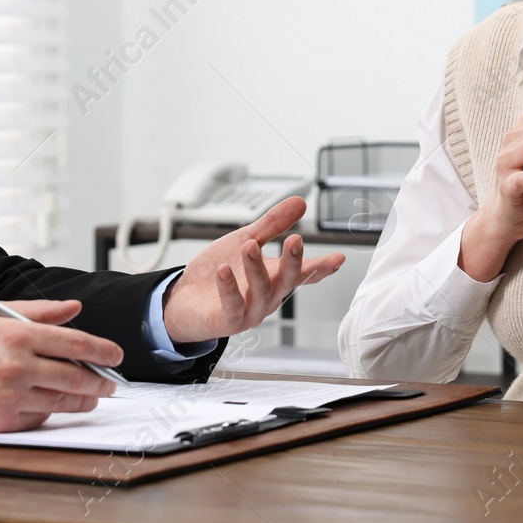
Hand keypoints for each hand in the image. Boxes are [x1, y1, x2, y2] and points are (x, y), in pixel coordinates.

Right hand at [0, 299, 121, 431]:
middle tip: (110, 381)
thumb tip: (73, 308)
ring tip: (91, 395)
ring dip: (84, 399)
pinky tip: (54, 402)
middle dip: (100, 380)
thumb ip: (39, 310)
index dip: (103, 351)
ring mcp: (11, 396)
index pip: (75, 343)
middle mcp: (17, 366)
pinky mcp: (3, 420)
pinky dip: (51, 409)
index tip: (115, 355)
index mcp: (17, 335)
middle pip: (76, 375)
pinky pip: (40, 416)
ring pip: (63, 399)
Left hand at [162, 196, 345, 343]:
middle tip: (296, 240)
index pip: (303, 273)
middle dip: (293, 262)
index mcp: (275, 278)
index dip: (321, 267)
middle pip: (287, 282)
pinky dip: (229, 288)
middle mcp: (267, 298)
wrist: (184, 298)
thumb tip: (300, 202)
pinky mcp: (227, 321)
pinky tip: (223, 271)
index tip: (338, 258)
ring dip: (256, 269)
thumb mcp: (245, 240)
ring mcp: (249, 312)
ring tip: (249, 246)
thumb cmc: (218, 272)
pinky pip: (232, 306)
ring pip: (261, 292)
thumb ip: (272, 225)